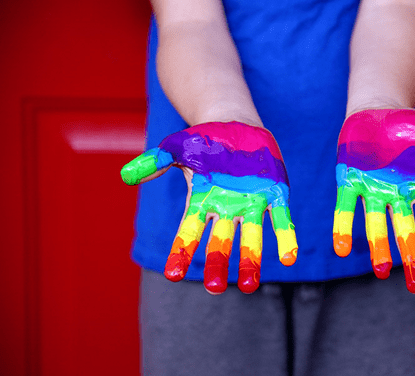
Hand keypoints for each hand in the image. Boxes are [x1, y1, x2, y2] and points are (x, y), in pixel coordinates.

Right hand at [121, 122, 296, 294]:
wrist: (237, 126)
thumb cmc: (204, 141)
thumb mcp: (176, 147)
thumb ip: (154, 161)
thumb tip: (126, 177)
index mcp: (202, 202)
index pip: (188, 232)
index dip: (181, 252)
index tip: (173, 275)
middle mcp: (226, 209)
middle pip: (220, 242)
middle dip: (217, 264)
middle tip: (215, 288)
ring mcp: (251, 204)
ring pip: (250, 238)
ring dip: (251, 261)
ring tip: (250, 286)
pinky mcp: (274, 195)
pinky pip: (280, 219)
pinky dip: (284, 237)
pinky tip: (288, 257)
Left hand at [334, 109, 414, 293]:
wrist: (377, 110)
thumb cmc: (412, 126)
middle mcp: (397, 193)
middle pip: (405, 230)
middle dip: (410, 256)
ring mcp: (372, 188)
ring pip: (376, 223)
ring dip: (379, 247)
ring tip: (381, 272)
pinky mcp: (348, 180)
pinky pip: (346, 207)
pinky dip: (343, 226)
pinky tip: (341, 249)